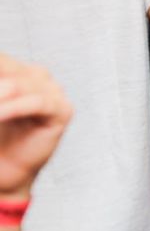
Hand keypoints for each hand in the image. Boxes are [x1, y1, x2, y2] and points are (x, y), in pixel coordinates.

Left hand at [0, 55, 71, 196]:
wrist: (4, 170)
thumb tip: (0, 86)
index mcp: (17, 69)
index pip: (1, 59)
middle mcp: (37, 76)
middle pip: (6, 67)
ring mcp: (53, 91)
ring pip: (19, 84)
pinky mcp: (62, 111)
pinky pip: (37, 103)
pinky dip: (13, 108)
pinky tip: (0, 116)